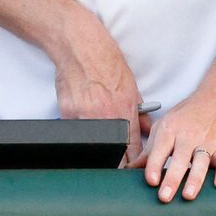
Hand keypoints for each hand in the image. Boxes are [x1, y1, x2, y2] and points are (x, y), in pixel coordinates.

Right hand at [49, 14, 141, 152]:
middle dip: (118, 160)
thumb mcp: (132, 88)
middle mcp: (106, 116)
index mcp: (125, 110)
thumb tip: (148, 130)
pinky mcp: (66, 113)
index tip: (135, 167)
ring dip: (98, 148)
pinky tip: (83, 128)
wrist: (81, 49)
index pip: (133, 146)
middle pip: (113, 150)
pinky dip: (80, 133)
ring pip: (93, 144)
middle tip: (119, 164)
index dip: (135, 160)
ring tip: (101, 147)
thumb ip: (139, 113)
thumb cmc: (107, 64)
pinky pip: (75, 132)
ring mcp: (84, 116)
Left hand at [139, 84, 215, 202]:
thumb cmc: (188, 116)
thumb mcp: (164, 127)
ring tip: (188, 195)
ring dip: (195, 179)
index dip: (153, 166)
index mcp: (170, 131)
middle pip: (179, 160)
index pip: (159, 150)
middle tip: (165, 196)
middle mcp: (188, 137)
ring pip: (201, 162)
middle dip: (172, 178)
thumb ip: (149, 150)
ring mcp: (207, 143)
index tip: (150, 181)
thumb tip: (130, 168)